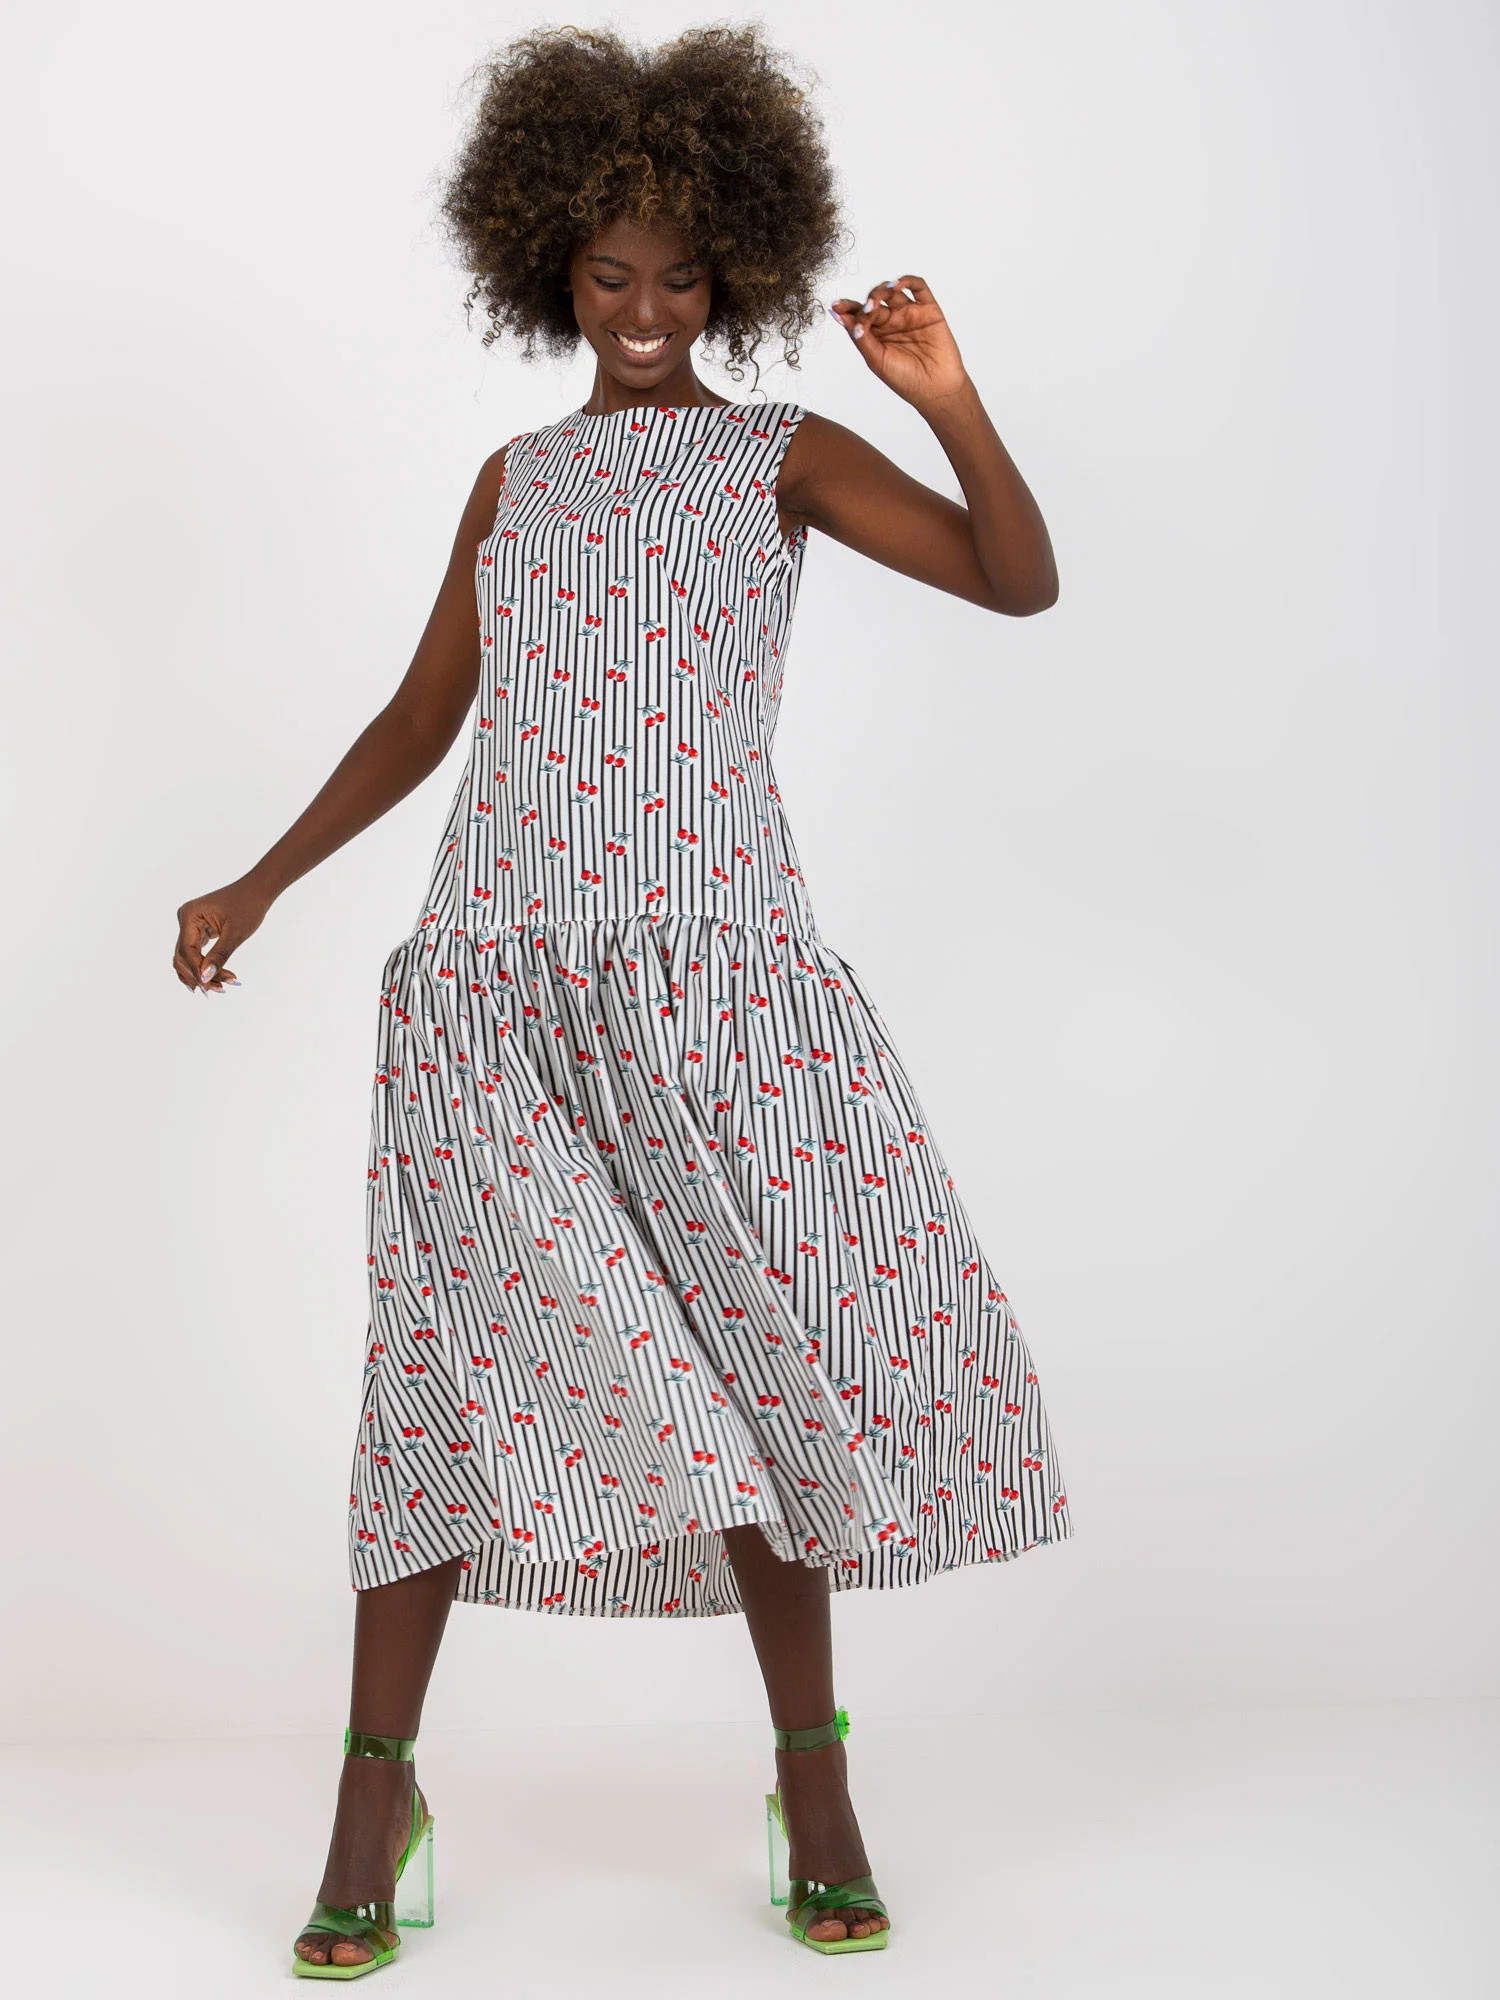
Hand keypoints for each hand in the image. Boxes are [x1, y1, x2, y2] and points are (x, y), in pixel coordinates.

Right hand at [173, 877, 270, 995]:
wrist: (258, 890)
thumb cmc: (249, 906)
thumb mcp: (236, 934)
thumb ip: (219, 956)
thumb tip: (205, 978)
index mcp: (190, 915)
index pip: (187, 950)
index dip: (198, 970)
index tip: (213, 986)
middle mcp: (185, 919)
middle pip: (183, 956)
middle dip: (199, 975)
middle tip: (219, 990)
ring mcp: (190, 924)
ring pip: (187, 957)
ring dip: (200, 973)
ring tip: (220, 988)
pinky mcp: (198, 929)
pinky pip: (195, 952)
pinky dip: (204, 965)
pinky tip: (214, 980)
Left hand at [829, 274, 969, 411]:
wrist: (935, 389)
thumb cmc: (905, 379)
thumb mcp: (876, 359)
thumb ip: (859, 337)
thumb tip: (838, 316)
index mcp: (877, 335)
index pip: (859, 315)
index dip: (847, 308)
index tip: (836, 306)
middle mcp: (892, 322)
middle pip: (874, 300)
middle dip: (866, 303)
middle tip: (865, 312)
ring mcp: (910, 314)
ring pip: (892, 291)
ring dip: (881, 290)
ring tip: (875, 302)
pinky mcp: (928, 310)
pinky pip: (918, 287)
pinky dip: (907, 280)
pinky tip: (896, 285)